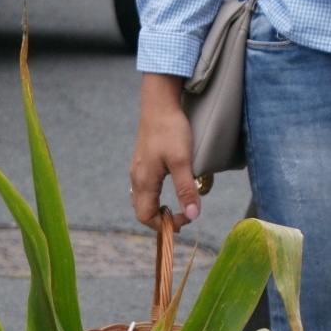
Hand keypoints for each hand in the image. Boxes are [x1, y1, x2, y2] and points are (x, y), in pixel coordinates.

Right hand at [130, 73, 201, 230]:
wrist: (159, 105)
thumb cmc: (170, 130)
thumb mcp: (182, 160)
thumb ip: (186, 189)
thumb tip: (193, 215)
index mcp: (145, 181)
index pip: (146, 216)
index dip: (164, 224)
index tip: (186, 219)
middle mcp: (137, 179)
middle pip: (142, 210)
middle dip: (160, 219)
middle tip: (182, 216)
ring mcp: (137, 170)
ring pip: (142, 200)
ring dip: (157, 208)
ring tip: (176, 205)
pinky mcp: (142, 162)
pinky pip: (144, 188)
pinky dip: (155, 197)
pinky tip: (168, 188)